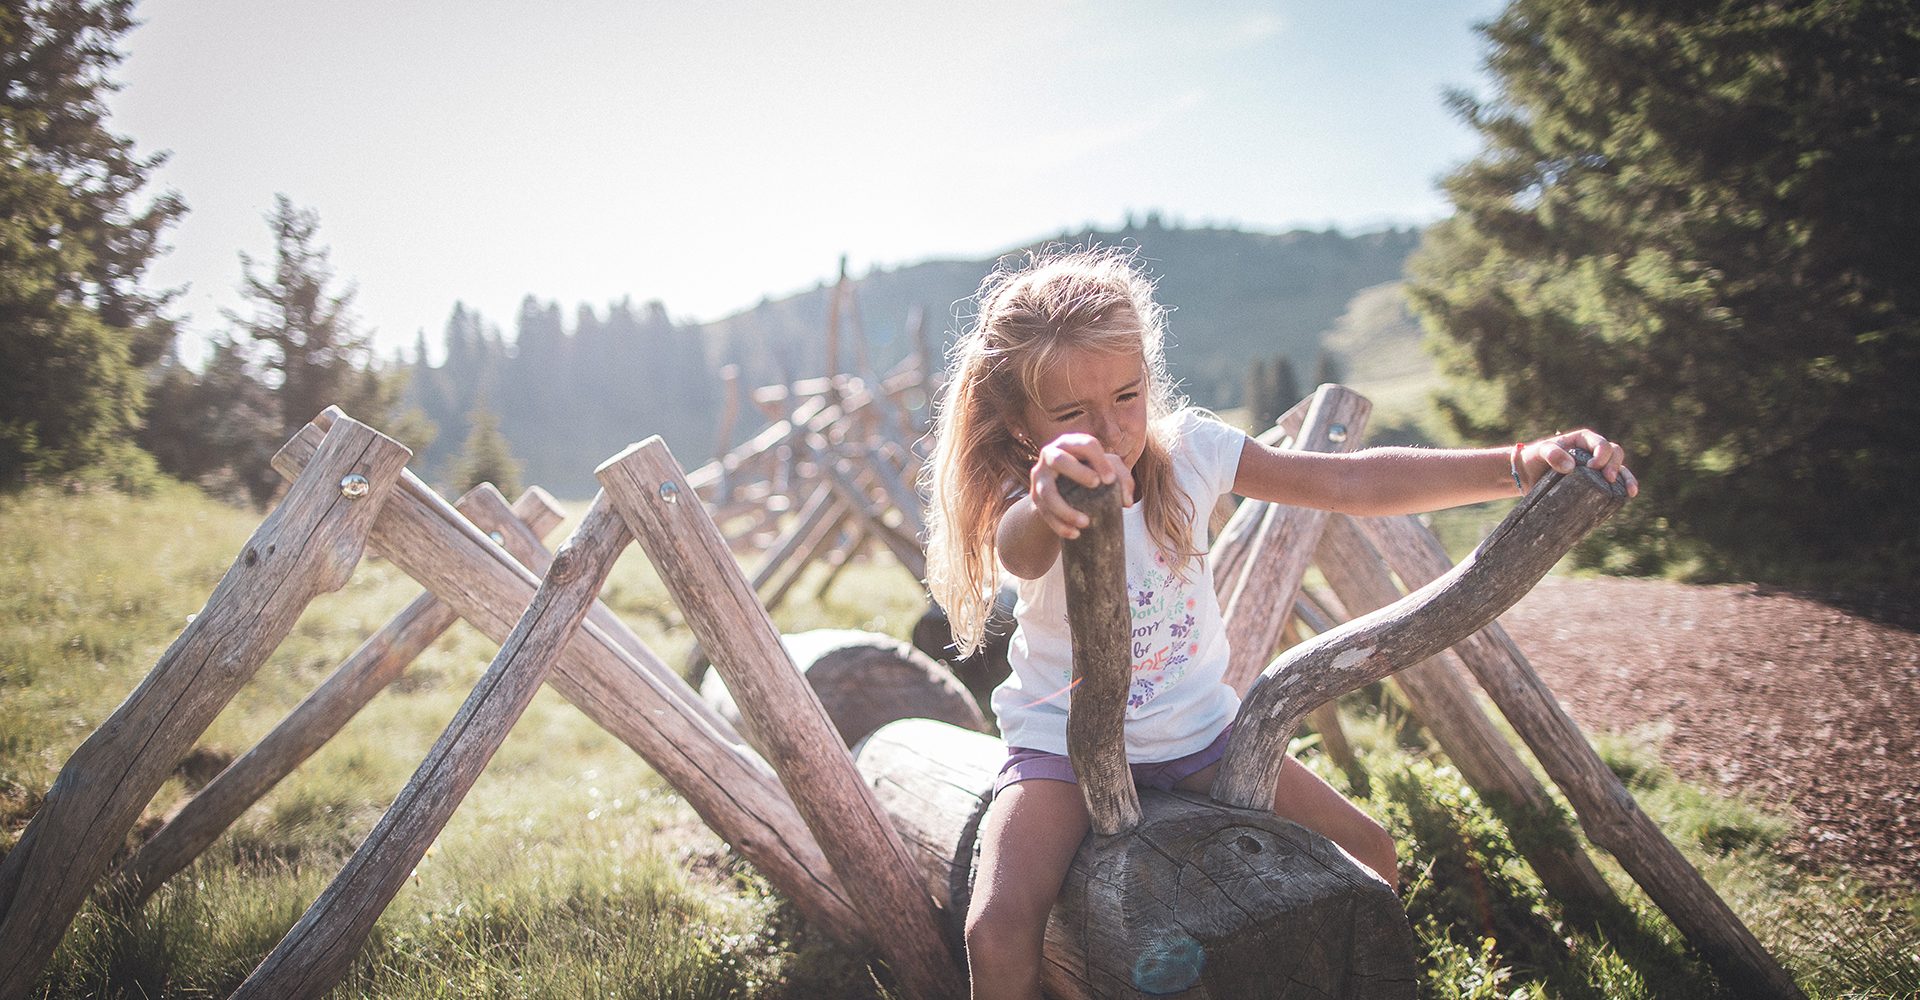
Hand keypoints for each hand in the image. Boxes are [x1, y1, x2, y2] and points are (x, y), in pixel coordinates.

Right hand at [1027, 432, 1134, 537]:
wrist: (1062, 490)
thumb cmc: (1089, 474)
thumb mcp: (1106, 470)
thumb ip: (1123, 479)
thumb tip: (1126, 501)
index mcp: (1071, 444)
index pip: (1085, 445)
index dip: (1099, 460)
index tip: (1110, 480)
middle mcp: (1051, 455)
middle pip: (1059, 460)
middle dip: (1077, 472)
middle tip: (1096, 484)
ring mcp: (1040, 477)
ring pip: (1047, 492)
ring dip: (1065, 509)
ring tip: (1086, 523)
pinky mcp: (1035, 497)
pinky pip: (1045, 512)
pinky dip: (1059, 525)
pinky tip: (1075, 533)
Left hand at [1521, 429, 1637, 496]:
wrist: (1528, 476)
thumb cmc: (1535, 459)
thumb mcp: (1539, 452)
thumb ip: (1552, 454)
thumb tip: (1571, 467)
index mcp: (1584, 440)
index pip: (1601, 444)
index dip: (1602, 454)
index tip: (1593, 467)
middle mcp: (1593, 453)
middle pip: (1615, 454)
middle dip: (1615, 465)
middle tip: (1607, 479)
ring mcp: (1596, 468)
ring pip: (1620, 468)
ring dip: (1627, 478)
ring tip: (1630, 491)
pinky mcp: (1594, 483)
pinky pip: (1614, 483)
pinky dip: (1624, 487)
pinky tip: (1628, 495)